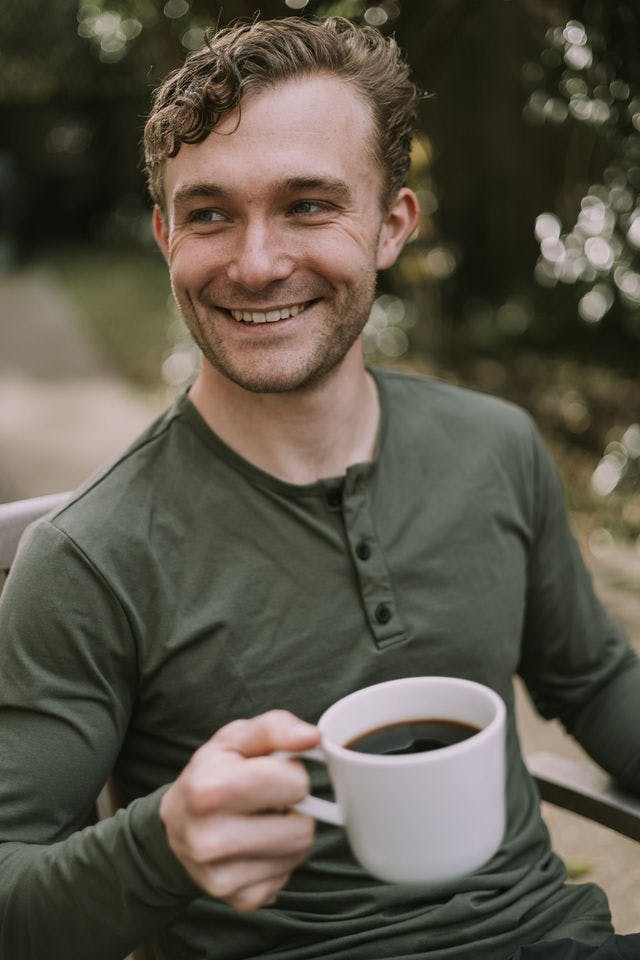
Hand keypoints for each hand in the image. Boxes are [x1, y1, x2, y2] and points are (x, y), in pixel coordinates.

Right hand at [160, 710, 319, 910]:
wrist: (176, 825)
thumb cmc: (212, 774)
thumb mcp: (236, 738)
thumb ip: (276, 728)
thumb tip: (313, 738)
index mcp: (209, 791)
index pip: (295, 784)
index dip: (291, 774)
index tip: (271, 774)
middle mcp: (210, 840)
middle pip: (303, 829)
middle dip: (294, 808)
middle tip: (268, 800)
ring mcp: (222, 878)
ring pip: (299, 853)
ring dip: (289, 833)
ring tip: (261, 821)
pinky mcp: (239, 901)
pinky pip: (288, 876)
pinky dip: (280, 859)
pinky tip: (256, 845)